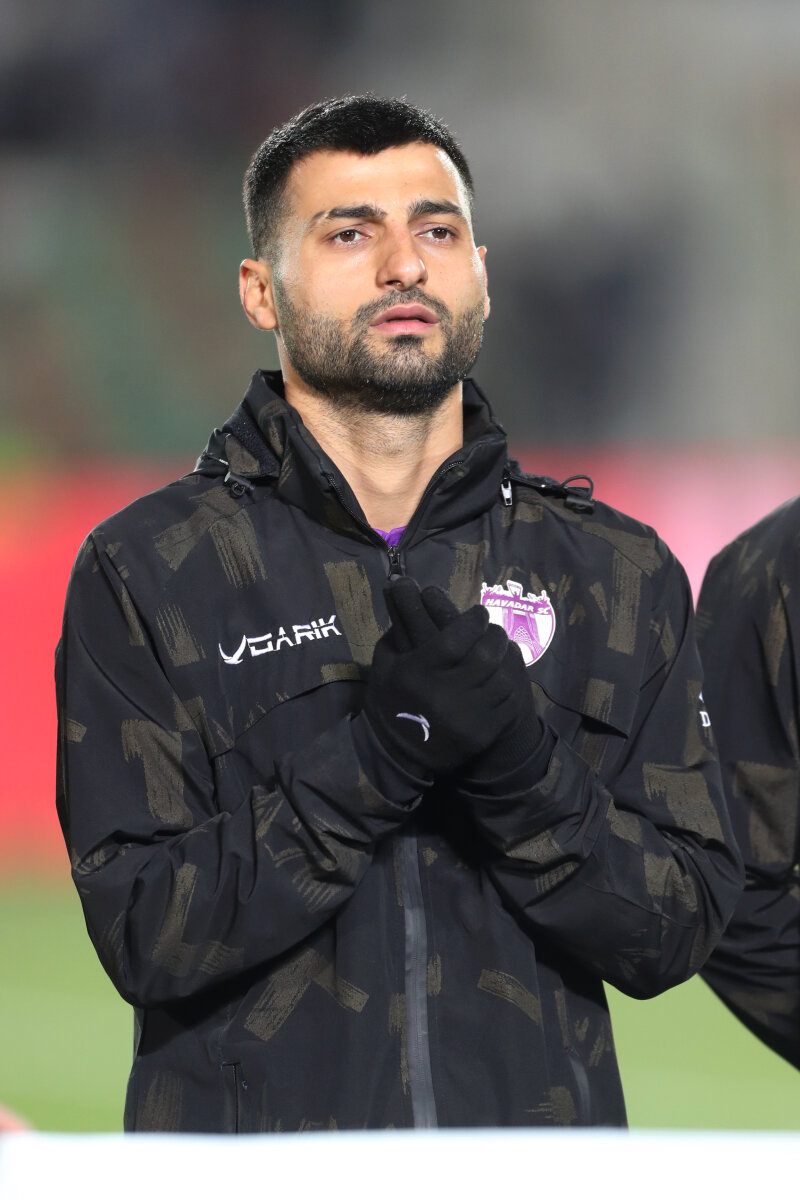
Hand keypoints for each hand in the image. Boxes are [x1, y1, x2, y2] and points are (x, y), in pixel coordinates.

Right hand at [363, 577, 539, 777]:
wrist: (397, 755)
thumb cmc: (391, 702)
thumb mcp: (385, 666)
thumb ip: (399, 633)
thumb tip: (407, 591)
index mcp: (419, 675)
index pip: (456, 638)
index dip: (473, 621)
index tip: (478, 613)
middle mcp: (444, 696)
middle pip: (486, 656)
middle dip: (494, 635)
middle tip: (492, 629)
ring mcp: (467, 718)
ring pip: (502, 679)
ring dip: (505, 659)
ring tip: (499, 649)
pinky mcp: (482, 734)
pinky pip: (508, 703)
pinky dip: (510, 684)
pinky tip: (502, 674)